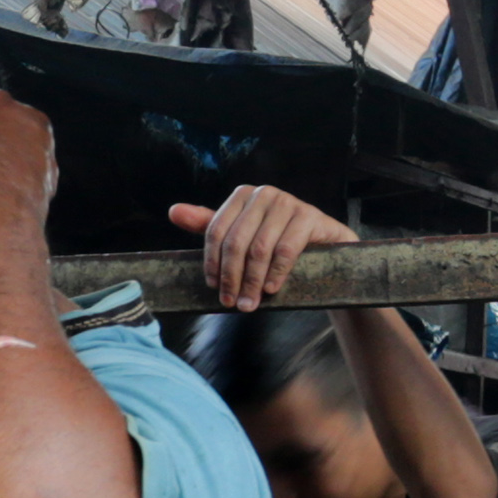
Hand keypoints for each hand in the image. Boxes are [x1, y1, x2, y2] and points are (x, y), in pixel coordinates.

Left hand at [166, 185, 354, 310]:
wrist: (324, 250)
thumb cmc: (276, 243)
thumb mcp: (240, 235)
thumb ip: (208, 225)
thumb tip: (173, 211)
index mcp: (242, 196)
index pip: (216, 231)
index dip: (213, 263)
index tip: (214, 288)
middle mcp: (264, 194)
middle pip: (236, 242)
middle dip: (232, 277)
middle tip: (232, 303)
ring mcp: (288, 202)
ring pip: (259, 249)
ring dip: (252, 282)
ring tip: (250, 303)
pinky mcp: (309, 216)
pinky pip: (286, 249)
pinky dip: (276, 273)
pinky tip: (272, 289)